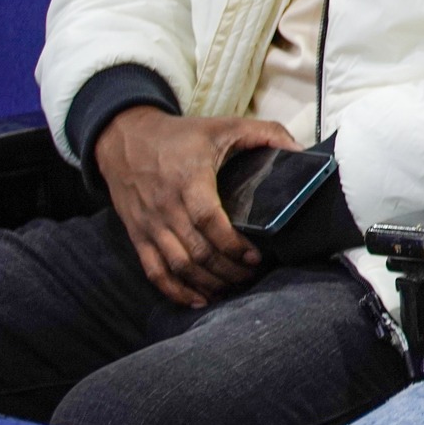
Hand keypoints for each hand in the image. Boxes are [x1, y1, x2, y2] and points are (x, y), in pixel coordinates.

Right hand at [92, 105, 301, 307]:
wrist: (124, 138)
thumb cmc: (180, 135)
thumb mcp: (224, 125)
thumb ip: (266, 133)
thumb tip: (300, 149)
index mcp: (189, 181)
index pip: (208, 221)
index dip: (232, 244)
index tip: (256, 256)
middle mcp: (166, 207)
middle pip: (197, 251)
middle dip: (228, 270)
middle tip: (252, 274)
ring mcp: (149, 225)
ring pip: (178, 266)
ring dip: (207, 283)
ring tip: (233, 287)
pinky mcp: (137, 236)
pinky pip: (154, 272)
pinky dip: (175, 291)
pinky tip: (198, 299)